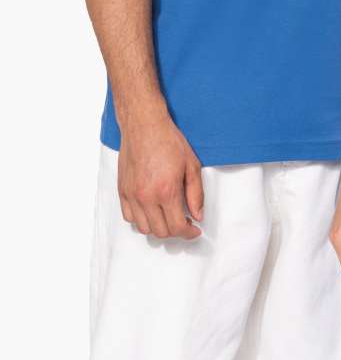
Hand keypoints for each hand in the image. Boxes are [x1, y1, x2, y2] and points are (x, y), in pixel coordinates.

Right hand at [117, 108, 204, 239]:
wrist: (144, 125)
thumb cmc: (168, 141)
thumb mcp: (192, 165)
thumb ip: (196, 194)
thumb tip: (198, 215)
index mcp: (167, 191)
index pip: (177, 227)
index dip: (189, 233)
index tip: (195, 230)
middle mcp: (146, 197)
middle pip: (161, 232)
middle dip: (176, 232)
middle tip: (185, 222)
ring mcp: (132, 195)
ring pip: (144, 228)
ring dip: (158, 228)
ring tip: (168, 216)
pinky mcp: (122, 191)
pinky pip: (129, 217)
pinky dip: (141, 220)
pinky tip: (152, 211)